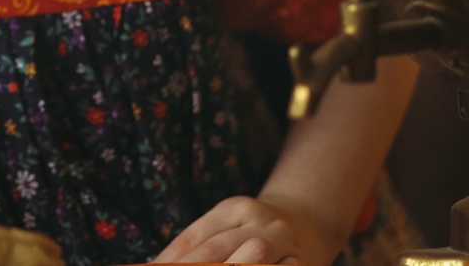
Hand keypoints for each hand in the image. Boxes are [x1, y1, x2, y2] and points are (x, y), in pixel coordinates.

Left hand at [152, 195, 332, 264]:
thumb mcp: (228, 225)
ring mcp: (283, 242)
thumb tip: (158, 264)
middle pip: (217, 250)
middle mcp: (260, 220)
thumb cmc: (253, 231)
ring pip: (252, 258)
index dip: (172, 258)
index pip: (196, 236)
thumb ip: (199, 245)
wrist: (310, 222)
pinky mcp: (302, 262)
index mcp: (234, 208)